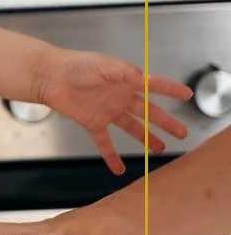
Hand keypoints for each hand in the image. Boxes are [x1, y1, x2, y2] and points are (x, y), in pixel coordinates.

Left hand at [30, 48, 190, 173]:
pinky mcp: (92, 122)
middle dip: (166, 122)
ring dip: (146, 138)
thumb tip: (144, 78)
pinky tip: (119, 169)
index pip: (153, 86)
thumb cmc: (74, 65)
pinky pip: (104, 142)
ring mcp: (107, 111)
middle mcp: (119, 97)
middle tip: (182, 133)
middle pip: (148, 112)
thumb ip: (125, 72)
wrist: (48, 76)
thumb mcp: (104, 65)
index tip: (187, 94)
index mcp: (125, 81)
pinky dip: (111, 156)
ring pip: (132, 128)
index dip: (170, 89)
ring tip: (160, 149)